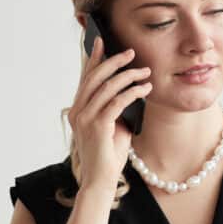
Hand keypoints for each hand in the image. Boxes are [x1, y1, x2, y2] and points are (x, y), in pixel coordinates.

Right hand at [68, 35, 152, 191]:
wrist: (100, 181)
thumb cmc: (107, 156)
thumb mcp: (111, 127)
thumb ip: (115, 108)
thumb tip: (130, 91)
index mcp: (77, 111)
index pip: (85, 79)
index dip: (93, 59)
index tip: (101, 42)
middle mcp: (77, 112)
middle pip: (94, 77)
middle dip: (113, 61)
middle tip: (130, 52)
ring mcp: (85, 119)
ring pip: (107, 87)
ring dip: (128, 76)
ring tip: (145, 72)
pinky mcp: (97, 126)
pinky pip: (117, 102)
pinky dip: (133, 92)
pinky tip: (145, 89)